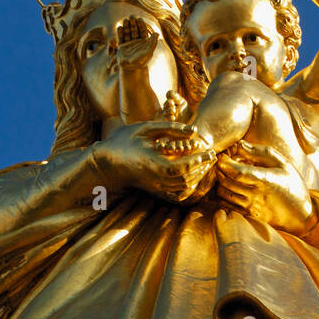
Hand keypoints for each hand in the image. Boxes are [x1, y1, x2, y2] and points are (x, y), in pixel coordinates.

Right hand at [94, 120, 214, 201]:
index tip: (211, 150)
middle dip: (202, 167)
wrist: (106, 163)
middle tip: (212, 155)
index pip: (184, 165)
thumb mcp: (146, 128)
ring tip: (205, 163)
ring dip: (197, 175)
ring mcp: (156, 186)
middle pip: (187, 178)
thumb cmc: (123, 141)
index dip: (200, 159)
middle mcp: (157, 179)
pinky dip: (188, 183)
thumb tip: (193, 130)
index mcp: (155, 164)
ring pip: (183, 186)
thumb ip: (170, 128)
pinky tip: (193, 174)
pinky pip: (176, 191)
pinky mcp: (155, 189)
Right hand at [114, 16, 158, 71]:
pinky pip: (120, 38)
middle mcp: (136, 43)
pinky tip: (119, 27)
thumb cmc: (141, 62)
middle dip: (133, 23)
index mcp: (143, 43)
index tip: (139, 19)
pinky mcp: (122, 47)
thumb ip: (153, 43)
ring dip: (127, 26)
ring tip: (125, 20)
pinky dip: (120, 33)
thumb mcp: (149, 52)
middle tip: (132, 16)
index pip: (142, 31)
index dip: (141, 25)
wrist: (131, 70)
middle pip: (135, 30)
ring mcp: (129, 44)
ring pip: (128, 33)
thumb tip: (157, 34)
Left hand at [215, 146, 314, 230]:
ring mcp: (251, 207)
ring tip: (225, 174)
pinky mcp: (248, 215)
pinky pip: (227, 205)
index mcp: (265, 180)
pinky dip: (222, 195)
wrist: (301, 213)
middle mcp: (256, 195)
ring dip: (220, 182)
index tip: (222, 157)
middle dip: (220, 170)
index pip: (238, 172)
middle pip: (227, 182)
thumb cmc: (292, 185)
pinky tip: (227, 187)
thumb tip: (239, 145)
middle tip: (222, 163)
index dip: (225, 164)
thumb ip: (260, 153)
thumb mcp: (282, 163)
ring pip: (224, 194)